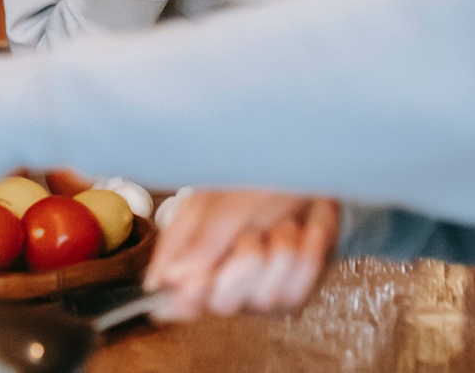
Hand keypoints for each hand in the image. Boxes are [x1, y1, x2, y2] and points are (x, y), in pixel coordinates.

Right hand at [145, 191, 340, 319]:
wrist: (305, 171)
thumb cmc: (257, 180)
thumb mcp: (225, 203)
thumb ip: (201, 241)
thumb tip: (168, 277)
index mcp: (190, 256)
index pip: (172, 297)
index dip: (187, 297)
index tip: (199, 282)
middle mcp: (220, 280)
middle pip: (224, 303)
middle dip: (244, 264)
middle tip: (251, 235)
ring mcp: (256, 290)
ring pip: (266, 297)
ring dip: (280, 249)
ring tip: (281, 221)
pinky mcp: (292, 291)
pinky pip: (298, 290)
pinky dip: (306, 252)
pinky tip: (304, 230)